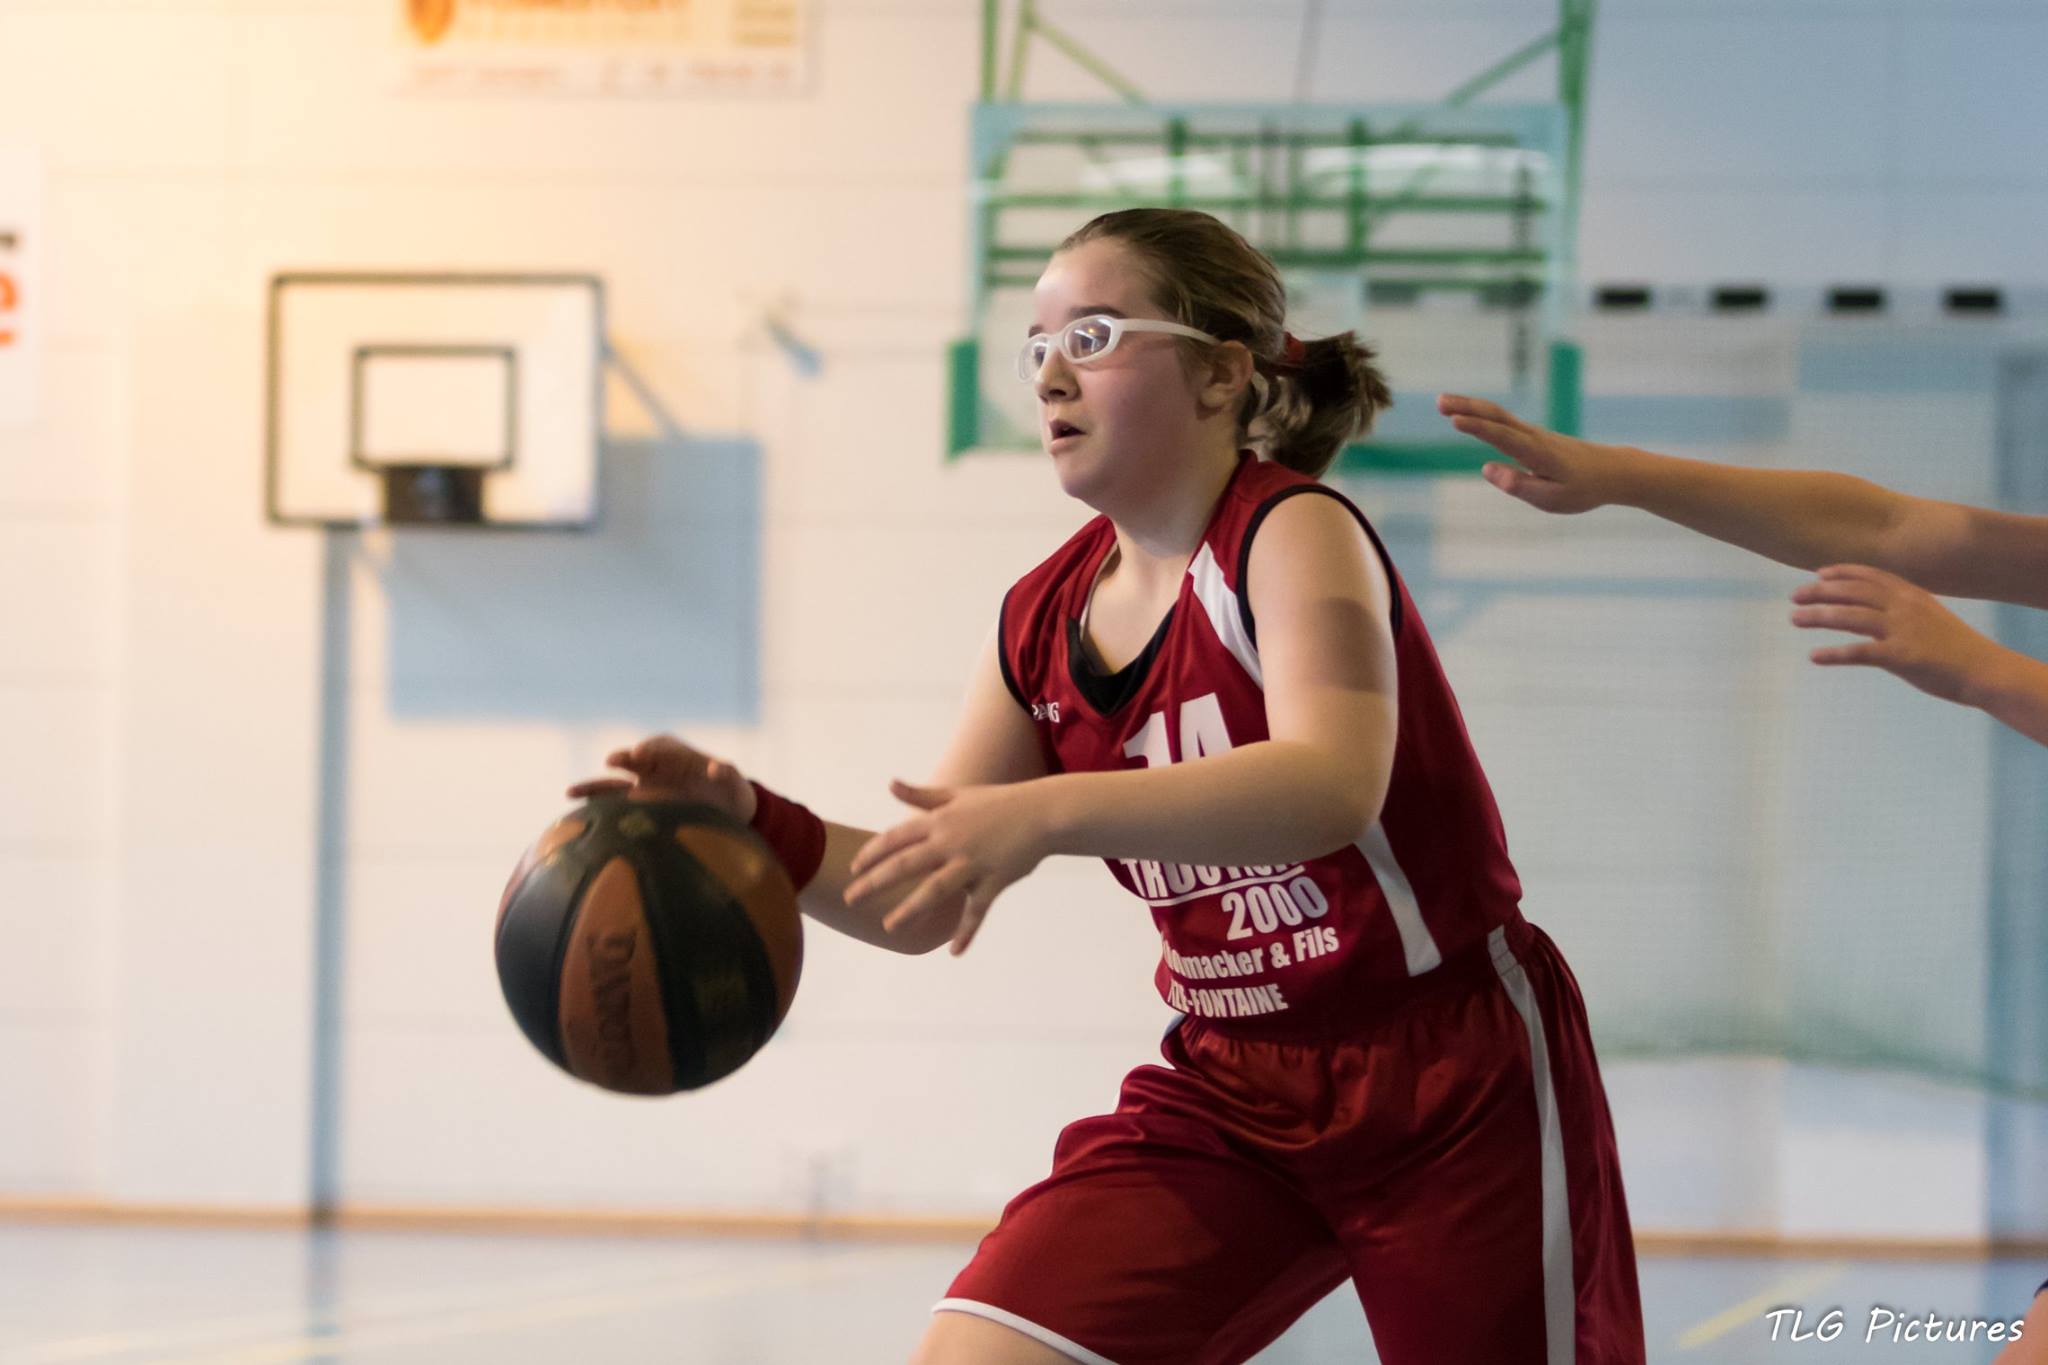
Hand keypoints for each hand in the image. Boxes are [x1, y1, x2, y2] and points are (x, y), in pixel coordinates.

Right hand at [565, 734, 756, 820]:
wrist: (726, 815)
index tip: (644, 752)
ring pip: (614, 785)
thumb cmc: (732, 794)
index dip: (653, 748)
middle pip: (634, 760)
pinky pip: (613, 807)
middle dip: (624, 758)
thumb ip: (727, 773)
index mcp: (679, 755)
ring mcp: (644, 788)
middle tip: (613, 761)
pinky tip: (576, 818)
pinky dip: (595, 809)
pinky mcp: (638, 808)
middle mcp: (657, 768)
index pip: (662, 746)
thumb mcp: (735, 784)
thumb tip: (716, 768)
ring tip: (571, 791)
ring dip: (593, 786)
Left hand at [842, 779, 1048, 955]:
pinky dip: (967, 932)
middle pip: (906, 865)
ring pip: (935, 890)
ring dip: (911, 909)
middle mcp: (951, 842)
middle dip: (875, 883)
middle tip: (850, 899)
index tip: (852, 870)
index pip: (896, 838)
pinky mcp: (994, 881)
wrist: (1043, 813)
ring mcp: (973, 863)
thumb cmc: (998, 803)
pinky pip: (978, 911)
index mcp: (940, 821)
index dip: (871, 854)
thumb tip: (890, 784)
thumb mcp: (957, 795)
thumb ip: (921, 796)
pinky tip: (954, 951)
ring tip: (889, 927)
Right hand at [1438, 392, 1627, 513]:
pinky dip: (1482, 413)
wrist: (1612, 471)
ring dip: (1470, 406)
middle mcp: (1533, 437)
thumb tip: (1486, 469)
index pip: (1502, 436)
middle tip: (1439, 401)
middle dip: (1467, 407)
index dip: (1478, 428)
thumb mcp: (1553, 499)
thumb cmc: (1583, 489)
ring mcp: (1533, 433)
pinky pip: (1502, 420)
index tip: (1454, 420)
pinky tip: (1468, 413)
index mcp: (1536, 453)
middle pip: (1496, 416)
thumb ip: (1519, 485)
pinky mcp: (1532, 436)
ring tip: (1443, 402)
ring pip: (1498, 415)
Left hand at [1790, 565, 2004, 705]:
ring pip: (1849, 617)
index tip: (1818, 574)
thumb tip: (1872, 612)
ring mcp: (1902, 629)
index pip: (1870, 576)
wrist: (1985, 670)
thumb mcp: (1929, 618)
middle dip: (1820, 591)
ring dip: (1817, 616)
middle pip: (1852, 592)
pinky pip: (1859, 652)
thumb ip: (1901, 610)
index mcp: (1911, 595)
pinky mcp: (1901, 655)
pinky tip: (1814, 656)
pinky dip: (1834, 654)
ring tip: (1794, 618)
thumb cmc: (1954, 647)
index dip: (1841, 572)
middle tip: (1795, 597)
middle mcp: (1904, 606)